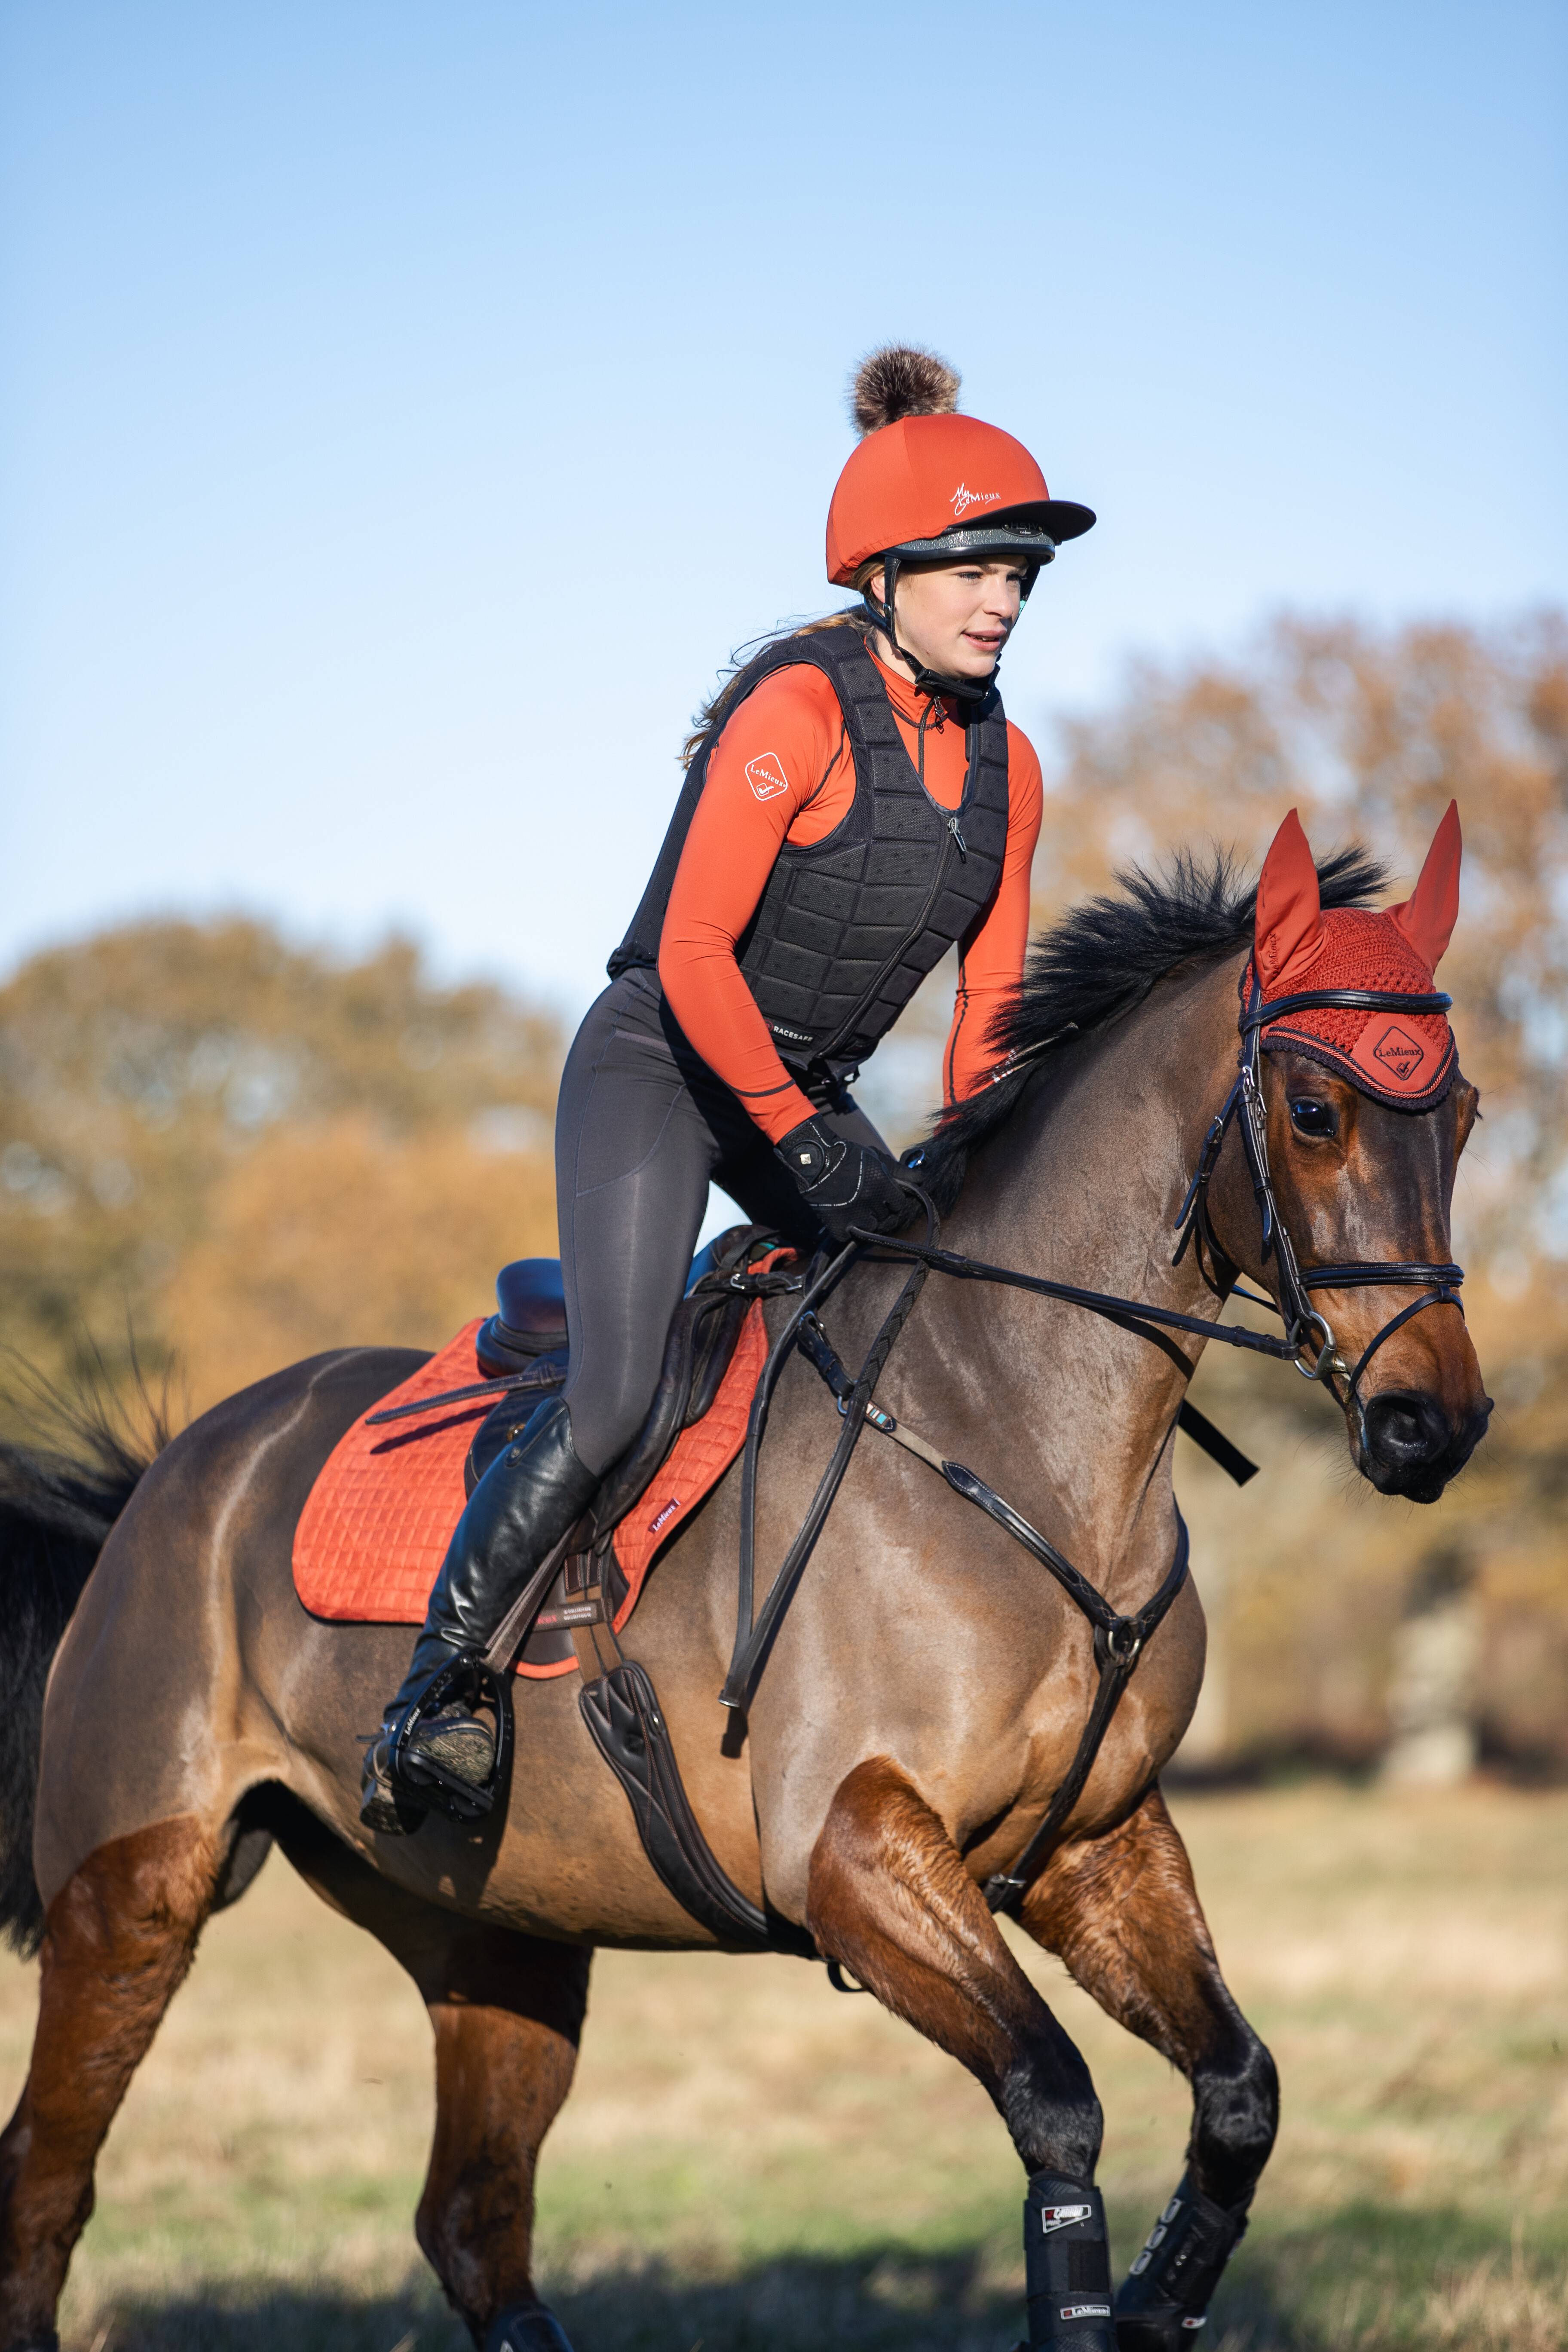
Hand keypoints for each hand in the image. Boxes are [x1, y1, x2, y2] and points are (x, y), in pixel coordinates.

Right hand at [774, 1115, 910, 1245]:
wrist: (816, 1160)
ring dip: (865, 1220)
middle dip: (878, 1209)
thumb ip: (899, 1171)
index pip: (899, 1204)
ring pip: (870, 1227)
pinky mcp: (838, 1225)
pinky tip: (843, 1218)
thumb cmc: (848, 1156)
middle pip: (885, 1216)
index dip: (892, 1200)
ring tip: (855, 1209)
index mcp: (883, 1185)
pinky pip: (848, 1236)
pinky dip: (846, 1230)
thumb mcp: (876, 1158)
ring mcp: (855, 1215)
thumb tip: (922, 1178)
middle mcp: (871, 1202)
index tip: (884, 1196)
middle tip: (866, 1199)